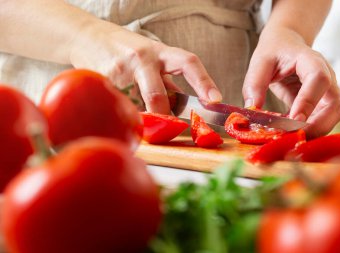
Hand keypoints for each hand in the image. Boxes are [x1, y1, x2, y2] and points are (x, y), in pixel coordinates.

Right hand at [69, 22, 221, 113]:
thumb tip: (181, 109)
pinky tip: (117, 103)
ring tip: (132, 105)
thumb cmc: (126, 51)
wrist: (87, 35)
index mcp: (161, 52)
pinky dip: (121, 111)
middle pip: (157, 94)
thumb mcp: (153, 60)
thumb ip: (167, 83)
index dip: (204, 82)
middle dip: (161, 115)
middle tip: (164, 125)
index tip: (216, 100)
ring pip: (135, 105)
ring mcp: (121, 69)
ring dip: (137, 113)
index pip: (188, 63)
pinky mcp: (101, 79)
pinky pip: (117, 105)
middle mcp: (142, 58)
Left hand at [242, 27, 339, 137]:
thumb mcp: (260, 61)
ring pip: (332, 116)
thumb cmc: (274, 51)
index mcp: (311, 60)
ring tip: (290, 140)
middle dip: (317, 125)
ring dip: (315, 132)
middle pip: (335, 105)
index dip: (308, 101)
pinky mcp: (321, 104)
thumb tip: (252, 109)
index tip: (294, 120)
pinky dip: (309, 131)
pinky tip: (290, 136)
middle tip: (293, 138)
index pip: (319, 79)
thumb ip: (254, 83)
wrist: (286, 45)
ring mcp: (327, 91)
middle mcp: (327, 76)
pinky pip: (321, 121)